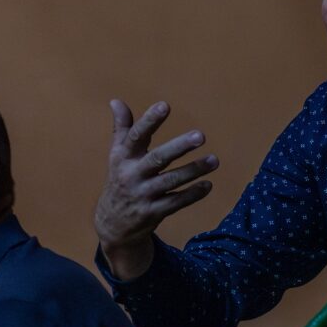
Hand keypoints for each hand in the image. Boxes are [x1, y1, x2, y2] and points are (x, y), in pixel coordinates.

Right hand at [94, 99, 218, 279]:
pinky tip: (208, 185)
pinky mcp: (152, 212)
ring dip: (194, 170)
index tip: (165, 105)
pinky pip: (175, 202)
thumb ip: (122, 129)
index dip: (149, 121)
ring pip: (171, 181)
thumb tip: (116, 101)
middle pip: (157, 158)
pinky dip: (192, 194)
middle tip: (201, 135)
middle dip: (179, 147)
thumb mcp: (117, 156)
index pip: (136, 136)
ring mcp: (143, 195)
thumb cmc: (120, 180)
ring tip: (214, 160)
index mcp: (123, 157)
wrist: (112, 225)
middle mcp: (132, 175)